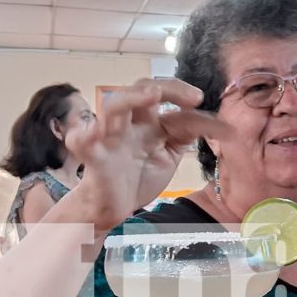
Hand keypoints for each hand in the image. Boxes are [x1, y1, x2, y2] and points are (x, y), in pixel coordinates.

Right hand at [67, 79, 232, 230]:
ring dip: (133, 97)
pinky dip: (84, 135)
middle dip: (168, 88)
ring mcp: (110, 137)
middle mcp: (129, 123)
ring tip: (152, 94)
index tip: (212, 111)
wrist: (113, 207)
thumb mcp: (168, 154)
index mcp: (148, 121)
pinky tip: (92, 132)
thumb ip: (185, 135)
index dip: (190, 102)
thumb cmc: (138, 175)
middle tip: (193, 97)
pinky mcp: (95, 157)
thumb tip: (214, 121)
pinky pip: (83, 142)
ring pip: (114, 107)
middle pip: (141, 90)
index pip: (168, 101)